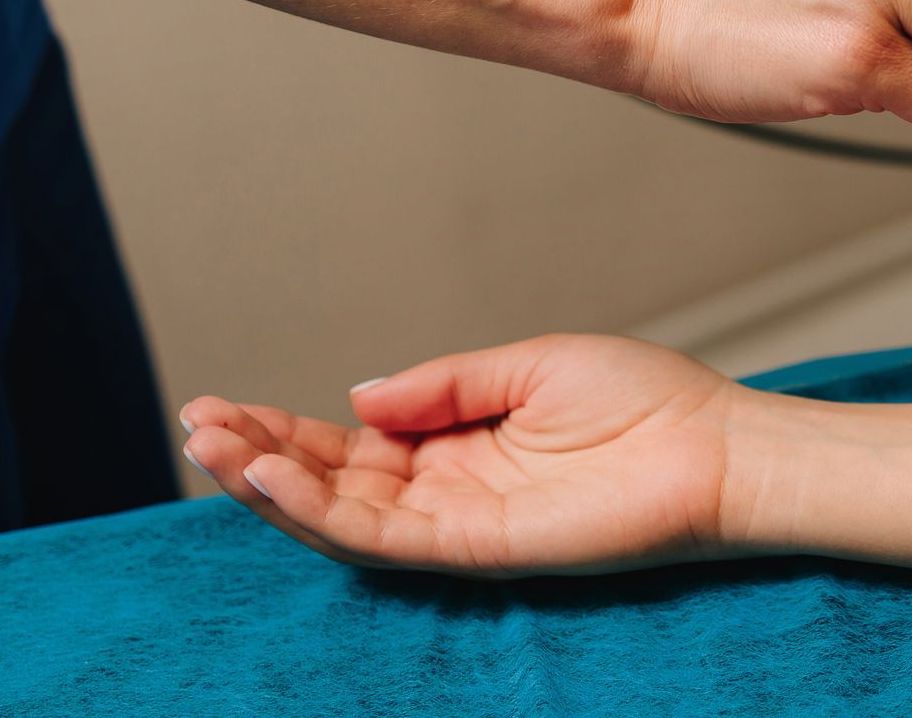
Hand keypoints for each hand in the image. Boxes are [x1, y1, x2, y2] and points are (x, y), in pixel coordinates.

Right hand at [181, 335, 743, 575]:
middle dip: (259, 457)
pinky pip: (385, 537)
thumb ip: (440, 383)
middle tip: (197, 426)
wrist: (714, 446)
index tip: (224, 406)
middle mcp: (451, 486)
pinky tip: (276, 479)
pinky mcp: (479, 547)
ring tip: (214, 449)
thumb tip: (357, 394)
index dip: (287, 429)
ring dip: (272, 486)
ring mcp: (461, 521)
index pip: (353, 442)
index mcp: (460, 441)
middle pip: (333, 481)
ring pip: (343, 516)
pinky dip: (324, 512)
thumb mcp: (529, 363)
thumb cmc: (645, 401)